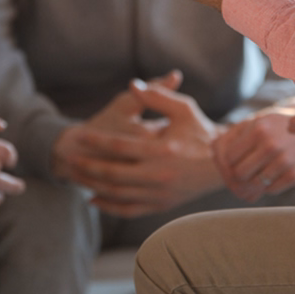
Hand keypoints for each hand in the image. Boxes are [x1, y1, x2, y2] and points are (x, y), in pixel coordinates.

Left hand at [58, 80, 222, 217]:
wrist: (224, 164)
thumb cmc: (202, 131)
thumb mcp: (183, 108)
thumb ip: (157, 95)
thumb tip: (134, 83)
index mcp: (163, 150)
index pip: (120, 146)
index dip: (97, 140)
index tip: (78, 135)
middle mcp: (160, 175)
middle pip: (114, 173)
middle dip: (88, 167)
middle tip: (70, 159)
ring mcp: (160, 194)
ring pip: (118, 194)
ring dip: (94, 185)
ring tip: (76, 176)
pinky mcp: (162, 205)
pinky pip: (129, 210)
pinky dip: (109, 207)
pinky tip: (93, 198)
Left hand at [214, 104, 294, 202]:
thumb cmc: (283, 126)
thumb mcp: (260, 121)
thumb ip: (235, 134)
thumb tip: (211, 151)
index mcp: (258, 128)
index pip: (228, 157)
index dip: (226, 165)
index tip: (231, 166)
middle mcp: (270, 144)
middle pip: (238, 174)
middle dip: (237, 178)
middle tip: (241, 177)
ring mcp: (284, 160)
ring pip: (253, 185)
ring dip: (252, 185)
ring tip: (256, 178)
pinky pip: (270, 190)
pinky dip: (268, 187)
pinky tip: (272, 177)